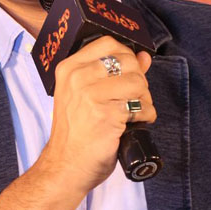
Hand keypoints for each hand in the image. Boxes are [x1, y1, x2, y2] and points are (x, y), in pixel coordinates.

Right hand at [41, 35, 156, 194]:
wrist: (65, 166)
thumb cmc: (76, 134)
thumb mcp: (86, 96)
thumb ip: (113, 73)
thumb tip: (143, 57)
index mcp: (69, 69)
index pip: (108, 43)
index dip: (127, 56)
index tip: (129, 74)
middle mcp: (78, 78)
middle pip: (127, 61)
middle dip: (139, 80)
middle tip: (133, 99)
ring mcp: (91, 95)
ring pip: (138, 82)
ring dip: (144, 99)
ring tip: (134, 112)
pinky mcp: (106, 114)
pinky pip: (141, 105)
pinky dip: (145, 115)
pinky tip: (134, 123)